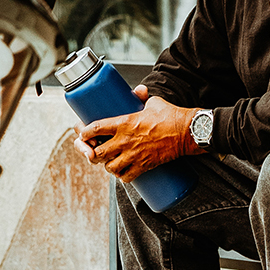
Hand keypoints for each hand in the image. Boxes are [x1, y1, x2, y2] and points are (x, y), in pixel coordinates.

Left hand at [76, 86, 198, 180]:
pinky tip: (123, 173)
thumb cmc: (171, 115)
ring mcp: (133, 155)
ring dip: (107, 166)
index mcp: (124, 123)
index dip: (84, 133)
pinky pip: (126, 177)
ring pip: (109, 167)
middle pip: (97, 152)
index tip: (82, 134)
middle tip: (94, 151)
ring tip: (110, 162)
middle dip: (92, 153)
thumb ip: (141, 99)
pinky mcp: (144, 166)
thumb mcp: (153, 103)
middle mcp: (125, 140)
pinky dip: (122, 177)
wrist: (186, 132)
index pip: (95, 128)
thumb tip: (139, 91)